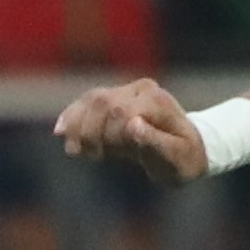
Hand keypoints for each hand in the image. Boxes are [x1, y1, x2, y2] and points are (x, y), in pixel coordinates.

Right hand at [51, 79, 206, 183]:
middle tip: (87, 156)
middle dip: (89, 131)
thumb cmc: (184, 159)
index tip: (103, 158)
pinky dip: (72, 116)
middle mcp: (142, 89)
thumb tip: (132, 125)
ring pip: (91, 99)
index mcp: (157, 102)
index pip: (120, 112)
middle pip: (102, 102)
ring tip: (73, 150)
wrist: (190, 149)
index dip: (106, 135)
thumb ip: (155, 143)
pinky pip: (88, 102)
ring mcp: (128, 90)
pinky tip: (59, 131)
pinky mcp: (116, 97)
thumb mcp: (175, 160)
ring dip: (76, 124)